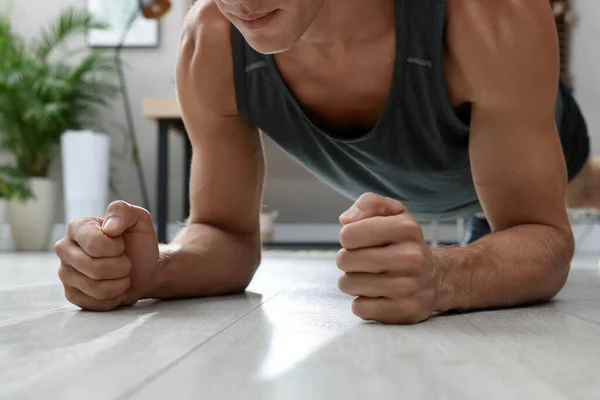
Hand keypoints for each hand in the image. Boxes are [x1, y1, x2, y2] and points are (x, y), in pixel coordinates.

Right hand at [54, 201, 159, 310]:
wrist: (144, 268)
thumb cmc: (138, 242)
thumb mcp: (138, 219)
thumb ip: (123, 212)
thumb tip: (109, 228)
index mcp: (77, 227)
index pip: (95, 245)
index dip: (117, 248)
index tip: (122, 244)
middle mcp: (64, 249)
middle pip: (95, 268)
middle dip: (121, 267)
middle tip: (124, 261)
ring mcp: (65, 273)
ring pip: (96, 287)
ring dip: (120, 282)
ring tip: (121, 273)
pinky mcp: (71, 294)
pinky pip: (96, 303)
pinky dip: (114, 296)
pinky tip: (114, 286)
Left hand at [337, 193, 437, 323]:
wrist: (437, 278)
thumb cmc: (405, 243)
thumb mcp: (394, 213)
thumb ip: (369, 203)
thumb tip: (345, 220)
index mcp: (406, 228)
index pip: (348, 234)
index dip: (348, 237)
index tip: (361, 240)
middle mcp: (411, 257)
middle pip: (344, 260)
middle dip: (348, 260)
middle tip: (364, 260)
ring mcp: (408, 287)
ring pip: (348, 284)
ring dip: (353, 281)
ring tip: (371, 277)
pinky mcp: (403, 311)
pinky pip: (359, 308)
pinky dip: (362, 302)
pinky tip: (378, 294)